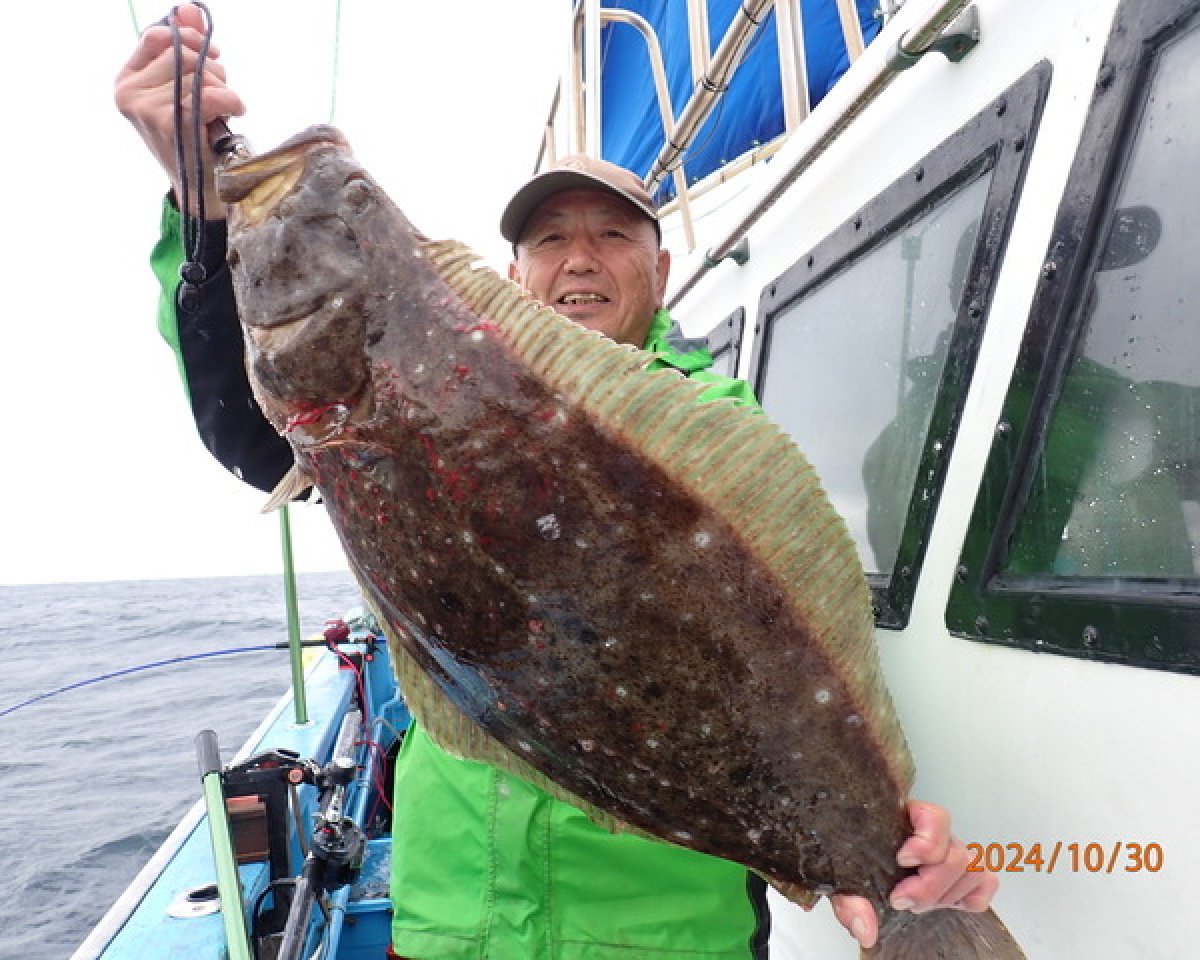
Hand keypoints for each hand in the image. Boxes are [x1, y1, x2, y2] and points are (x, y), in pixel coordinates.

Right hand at [114, 3, 244, 217]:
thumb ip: (185, 46)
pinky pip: (208, 94)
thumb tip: (187, 9)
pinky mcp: (169, 123)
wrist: (204, 189)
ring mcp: (145, 109)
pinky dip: (230, 101)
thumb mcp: (188, 88)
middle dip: (212, 71)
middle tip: (219, 95)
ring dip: (222, 89)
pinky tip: (234, 113)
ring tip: (222, 112)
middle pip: (182, 53)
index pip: (158, 36)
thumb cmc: (197, 136)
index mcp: (126, 81)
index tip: (211, 60)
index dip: (190, 42)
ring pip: (198, 74)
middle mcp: (128, 94)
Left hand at [830, 799, 997, 948]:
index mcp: (903, 819)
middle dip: (931, 885)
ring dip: (947, 894)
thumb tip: (865, 928)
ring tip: (917, 903)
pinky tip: (944, 903)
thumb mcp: (841, 878)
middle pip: (958, 853)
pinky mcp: (960, 875)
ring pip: (974, 868)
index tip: (903, 861)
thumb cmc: (851, 861)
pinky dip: (970, 898)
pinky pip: (985, 883)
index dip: (927, 841)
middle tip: (902, 899)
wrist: (855, 871)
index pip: (936, 817)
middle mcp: (931, 834)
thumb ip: (849, 900)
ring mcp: (948, 853)